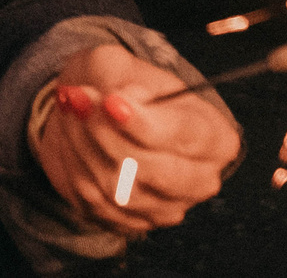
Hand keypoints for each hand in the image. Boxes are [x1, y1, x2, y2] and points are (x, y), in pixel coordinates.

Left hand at [32, 43, 239, 235]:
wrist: (93, 116)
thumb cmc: (117, 86)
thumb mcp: (119, 64)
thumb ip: (120, 78)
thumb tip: (120, 102)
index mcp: (214, 136)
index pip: (184, 135)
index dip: (143, 122)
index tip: (109, 101)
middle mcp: (201, 179)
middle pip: (152, 169)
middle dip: (106, 133)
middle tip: (78, 99)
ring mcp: (168, 207)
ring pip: (119, 187)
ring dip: (83, 145)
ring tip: (72, 111)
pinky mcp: (134, 223)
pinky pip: (95, 203)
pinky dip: (75, 166)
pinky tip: (72, 138)